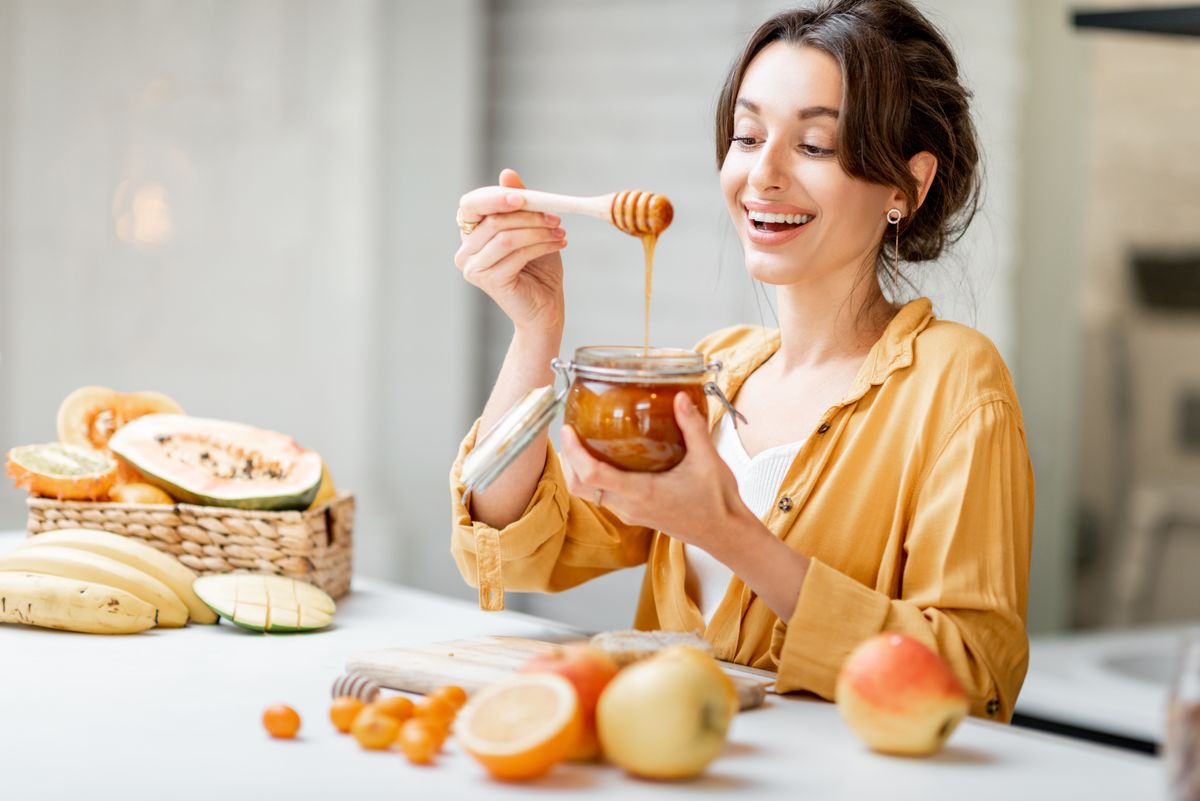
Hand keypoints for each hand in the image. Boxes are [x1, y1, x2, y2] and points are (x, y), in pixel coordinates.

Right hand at [455, 168, 567, 335]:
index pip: (471, 204)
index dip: (495, 196)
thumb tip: (507, 173)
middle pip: (492, 219)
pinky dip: (540, 245)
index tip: (525, 196)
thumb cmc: (538, 269)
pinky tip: (558, 245)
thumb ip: (519, 203)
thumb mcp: (531, 228)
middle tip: (555, 216)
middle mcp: (465, 251)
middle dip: (527, 214)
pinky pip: (514, 253)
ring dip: (537, 230)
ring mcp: (473, 268)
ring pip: (505, 236)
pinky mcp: (489, 281)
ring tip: (560, 232)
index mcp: (471, 234)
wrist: (546, 308)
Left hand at [558, 392, 753, 556]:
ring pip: (588, 493)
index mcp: (641, 493)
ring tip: (580, 440)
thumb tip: (679, 397)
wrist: (724, 534)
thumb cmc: (717, 503)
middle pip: (580, 486)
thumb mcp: (707, 459)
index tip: (568, 430)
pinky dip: (593, 477)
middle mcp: (629, 507)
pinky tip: (604, 456)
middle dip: (569, 459)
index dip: (574, 452)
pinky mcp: (634, 514)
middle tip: (569, 431)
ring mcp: (630, 513)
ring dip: (578, 469)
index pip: (592, 475)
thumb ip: (692, 426)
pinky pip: (602, 496)